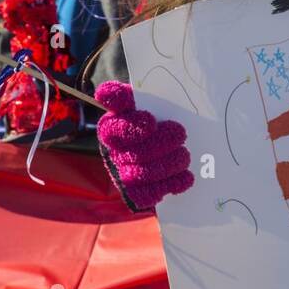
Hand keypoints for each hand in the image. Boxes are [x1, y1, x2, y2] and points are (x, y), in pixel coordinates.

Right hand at [95, 81, 192, 210]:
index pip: (115, 129)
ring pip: (146, 174)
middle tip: (179, 134)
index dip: (133, 128)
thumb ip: (121, 96)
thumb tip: (103, 94)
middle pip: (136, 153)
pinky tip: (185, 176)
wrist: (156, 144)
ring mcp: (125, 175)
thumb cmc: (144, 118)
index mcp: (111, 129)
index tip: (151, 122)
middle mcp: (114, 154)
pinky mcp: (138, 193)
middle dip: (161, 143)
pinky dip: (172, 184)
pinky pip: (152, 194)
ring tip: (184, 155)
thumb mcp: (134, 102)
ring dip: (170, 163)